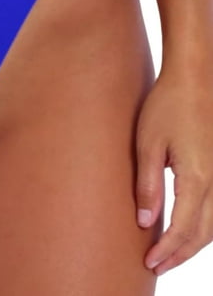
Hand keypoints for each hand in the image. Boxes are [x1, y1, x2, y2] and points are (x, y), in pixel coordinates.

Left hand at [135, 61, 212, 275]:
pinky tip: (187, 229)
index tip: (149, 263)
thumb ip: (147, 184)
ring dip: (192, 244)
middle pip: (202, 234)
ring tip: (168, 254)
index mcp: (197, 178)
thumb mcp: (147, 143)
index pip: (183, 229)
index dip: (167, 250)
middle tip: (155, 266)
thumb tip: (145, 222)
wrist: (193, 81)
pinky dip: (202, 228)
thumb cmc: (167, 107)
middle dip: (179, 254)